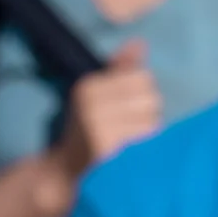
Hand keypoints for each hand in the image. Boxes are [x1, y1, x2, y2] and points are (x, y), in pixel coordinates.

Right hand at [52, 43, 164, 189]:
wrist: (64, 173)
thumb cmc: (85, 131)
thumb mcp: (95, 95)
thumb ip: (119, 69)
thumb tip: (140, 43)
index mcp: (88, 86)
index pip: (141, 77)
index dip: (143, 93)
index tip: (130, 108)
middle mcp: (92, 103)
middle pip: (150, 97)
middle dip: (148, 112)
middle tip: (133, 127)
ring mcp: (99, 127)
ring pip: (153, 120)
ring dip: (149, 132)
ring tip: (132, 140)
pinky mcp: (107, 149)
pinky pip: (146, 140)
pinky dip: (145, 146)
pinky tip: (132, 152)